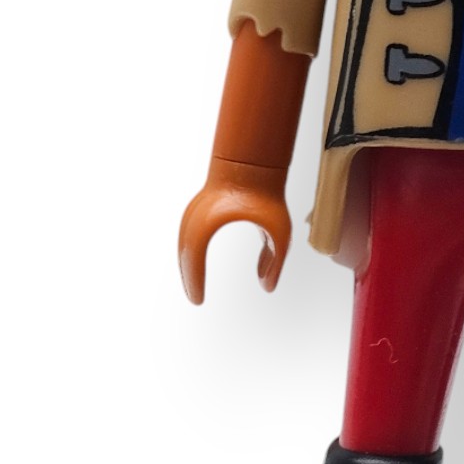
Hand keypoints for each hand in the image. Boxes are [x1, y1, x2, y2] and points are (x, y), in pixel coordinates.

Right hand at [178, 158, 291, 302]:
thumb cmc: (268, 194)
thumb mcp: (279, 231)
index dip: (194, 280)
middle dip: (189, 276)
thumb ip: (275, 261)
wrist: (257, 163)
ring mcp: (196, 209)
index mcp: (210, 219)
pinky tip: (196, 265)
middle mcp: (196, 213)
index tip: (199, 300)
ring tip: (195, 285)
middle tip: (195, 298)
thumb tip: (267, 287)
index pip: (194, 256)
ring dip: (189, 264)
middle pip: (185, 251)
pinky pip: (191, 235)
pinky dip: (192, 252)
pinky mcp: (202, 207)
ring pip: (185, 243)